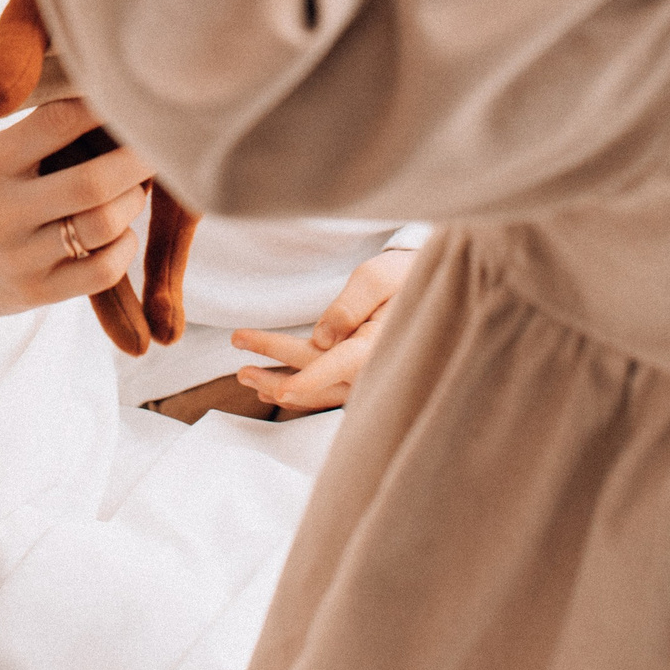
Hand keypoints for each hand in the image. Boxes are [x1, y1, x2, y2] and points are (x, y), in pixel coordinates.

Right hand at [0, 98, 150, 392]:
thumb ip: (35, 138)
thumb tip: (109, 101)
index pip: (58, 121)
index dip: (104, 106)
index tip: (134, 97)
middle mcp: (2, 210)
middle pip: (94, 180)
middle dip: (140, 159)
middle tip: (162, 144)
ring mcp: (20, 257)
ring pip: (105, 224)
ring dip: (133, 201)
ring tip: (135, 188)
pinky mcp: (35, 294)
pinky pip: (102, 271)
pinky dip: (124, 247)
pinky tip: (121, 232)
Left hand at [230, 247, 417, 415]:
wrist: (429, 285)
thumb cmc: (403, 276)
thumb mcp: (376, 278)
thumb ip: (348, 306)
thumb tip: (319, 338)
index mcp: (379, 346)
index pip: (337, 366)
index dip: (306, 378)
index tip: (277, 390)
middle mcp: (374, 369)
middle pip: (318, 381)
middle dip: (276, 376)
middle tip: (240, 367)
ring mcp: (368, 377)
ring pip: (319, 393)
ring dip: (280, 387)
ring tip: (245, 375)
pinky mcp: (361, 376)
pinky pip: (327, 392)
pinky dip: (300, 392)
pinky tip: (274, 390)